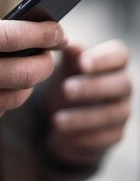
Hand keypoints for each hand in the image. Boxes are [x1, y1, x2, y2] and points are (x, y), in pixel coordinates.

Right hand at [0, 0, 65, 146]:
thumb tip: (14, 27)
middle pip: (25, 72)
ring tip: (22, 70)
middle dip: (45, 62)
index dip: (45, 33)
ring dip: (27, 83)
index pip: (15, 36)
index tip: (57, 31)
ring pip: (16, 97)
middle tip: (47, 54)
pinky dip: (3, 100)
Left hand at [46, 40, 131, 166]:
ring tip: (56, 120)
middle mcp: (123, 86)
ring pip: (113, 114)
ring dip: (84, 118)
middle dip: (94, 87)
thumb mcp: (65, 67)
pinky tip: (62, 136)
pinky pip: (105, 139)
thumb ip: (69, 55)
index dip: (104, 59)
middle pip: (122, 84)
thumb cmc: (69, 80)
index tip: (82, 62)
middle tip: (66, 89)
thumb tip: (67, 42)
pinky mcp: (114, 135)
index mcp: (113, 63)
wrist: (65, 114)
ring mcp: (122, 112)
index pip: (120, 55)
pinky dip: (83, 138)